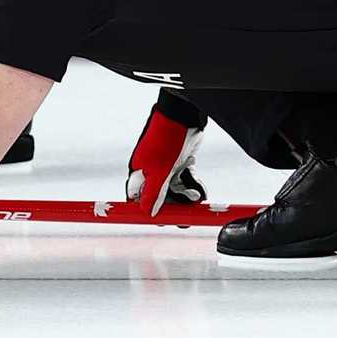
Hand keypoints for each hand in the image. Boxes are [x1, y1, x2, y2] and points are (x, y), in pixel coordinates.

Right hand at [125, 91, 207, 215]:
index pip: (138, 198)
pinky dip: (192, 184)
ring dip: (186, 195)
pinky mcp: (179, 161)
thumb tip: (146, 213)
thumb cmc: (166, 140)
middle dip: (173, 206)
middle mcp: (150, 170)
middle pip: (159, 197)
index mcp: (139, 172)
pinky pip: (185, 179)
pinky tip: (198, 186)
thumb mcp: (160, 173)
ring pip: (175, 190)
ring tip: (196, 196)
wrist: (183, 117)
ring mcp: (166, 166)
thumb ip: (153, 195)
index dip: (148, 211)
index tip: (160, 220)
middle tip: (185, 215)